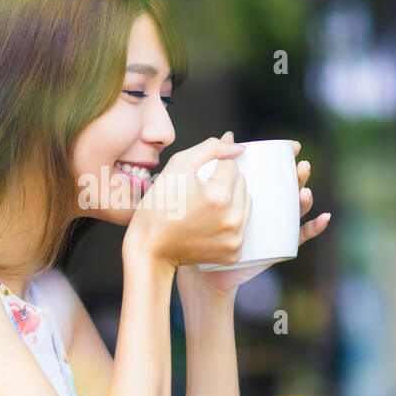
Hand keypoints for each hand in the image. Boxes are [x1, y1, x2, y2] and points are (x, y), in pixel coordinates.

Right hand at [124, 133, 250, 268]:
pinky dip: (228, 223)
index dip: (211, 169)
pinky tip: (208, 226)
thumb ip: (210, 148)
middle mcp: (232, 218)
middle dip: (223, 184)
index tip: (195, 182)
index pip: (231, 165)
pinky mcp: (234, 253)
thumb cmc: (158, 209)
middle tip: (197, 197)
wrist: (150, 250)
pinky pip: (241, 226)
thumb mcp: (177, 167)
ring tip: (204, 210)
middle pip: (241, 183)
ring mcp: (234, 238)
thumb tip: (234, 142)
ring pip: (245, 203)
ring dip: (230, 201)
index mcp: (219, 194)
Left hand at [176, 136, 330, 300]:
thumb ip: (214, 158)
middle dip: (299, 176)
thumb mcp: (202, 186)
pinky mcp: (275, 247)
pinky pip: (298, 237)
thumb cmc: (194, 221)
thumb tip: (230, 136)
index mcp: (251, 192)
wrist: (194, 262)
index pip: (273, 172)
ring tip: (305, 191)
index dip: (287, 158)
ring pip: (295, 210)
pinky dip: (314, 228)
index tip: (293, 146)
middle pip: (288, 188)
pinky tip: (323, 218)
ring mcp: (272, 227)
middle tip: (302, 166)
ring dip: (305, 199)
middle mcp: (265, 208)